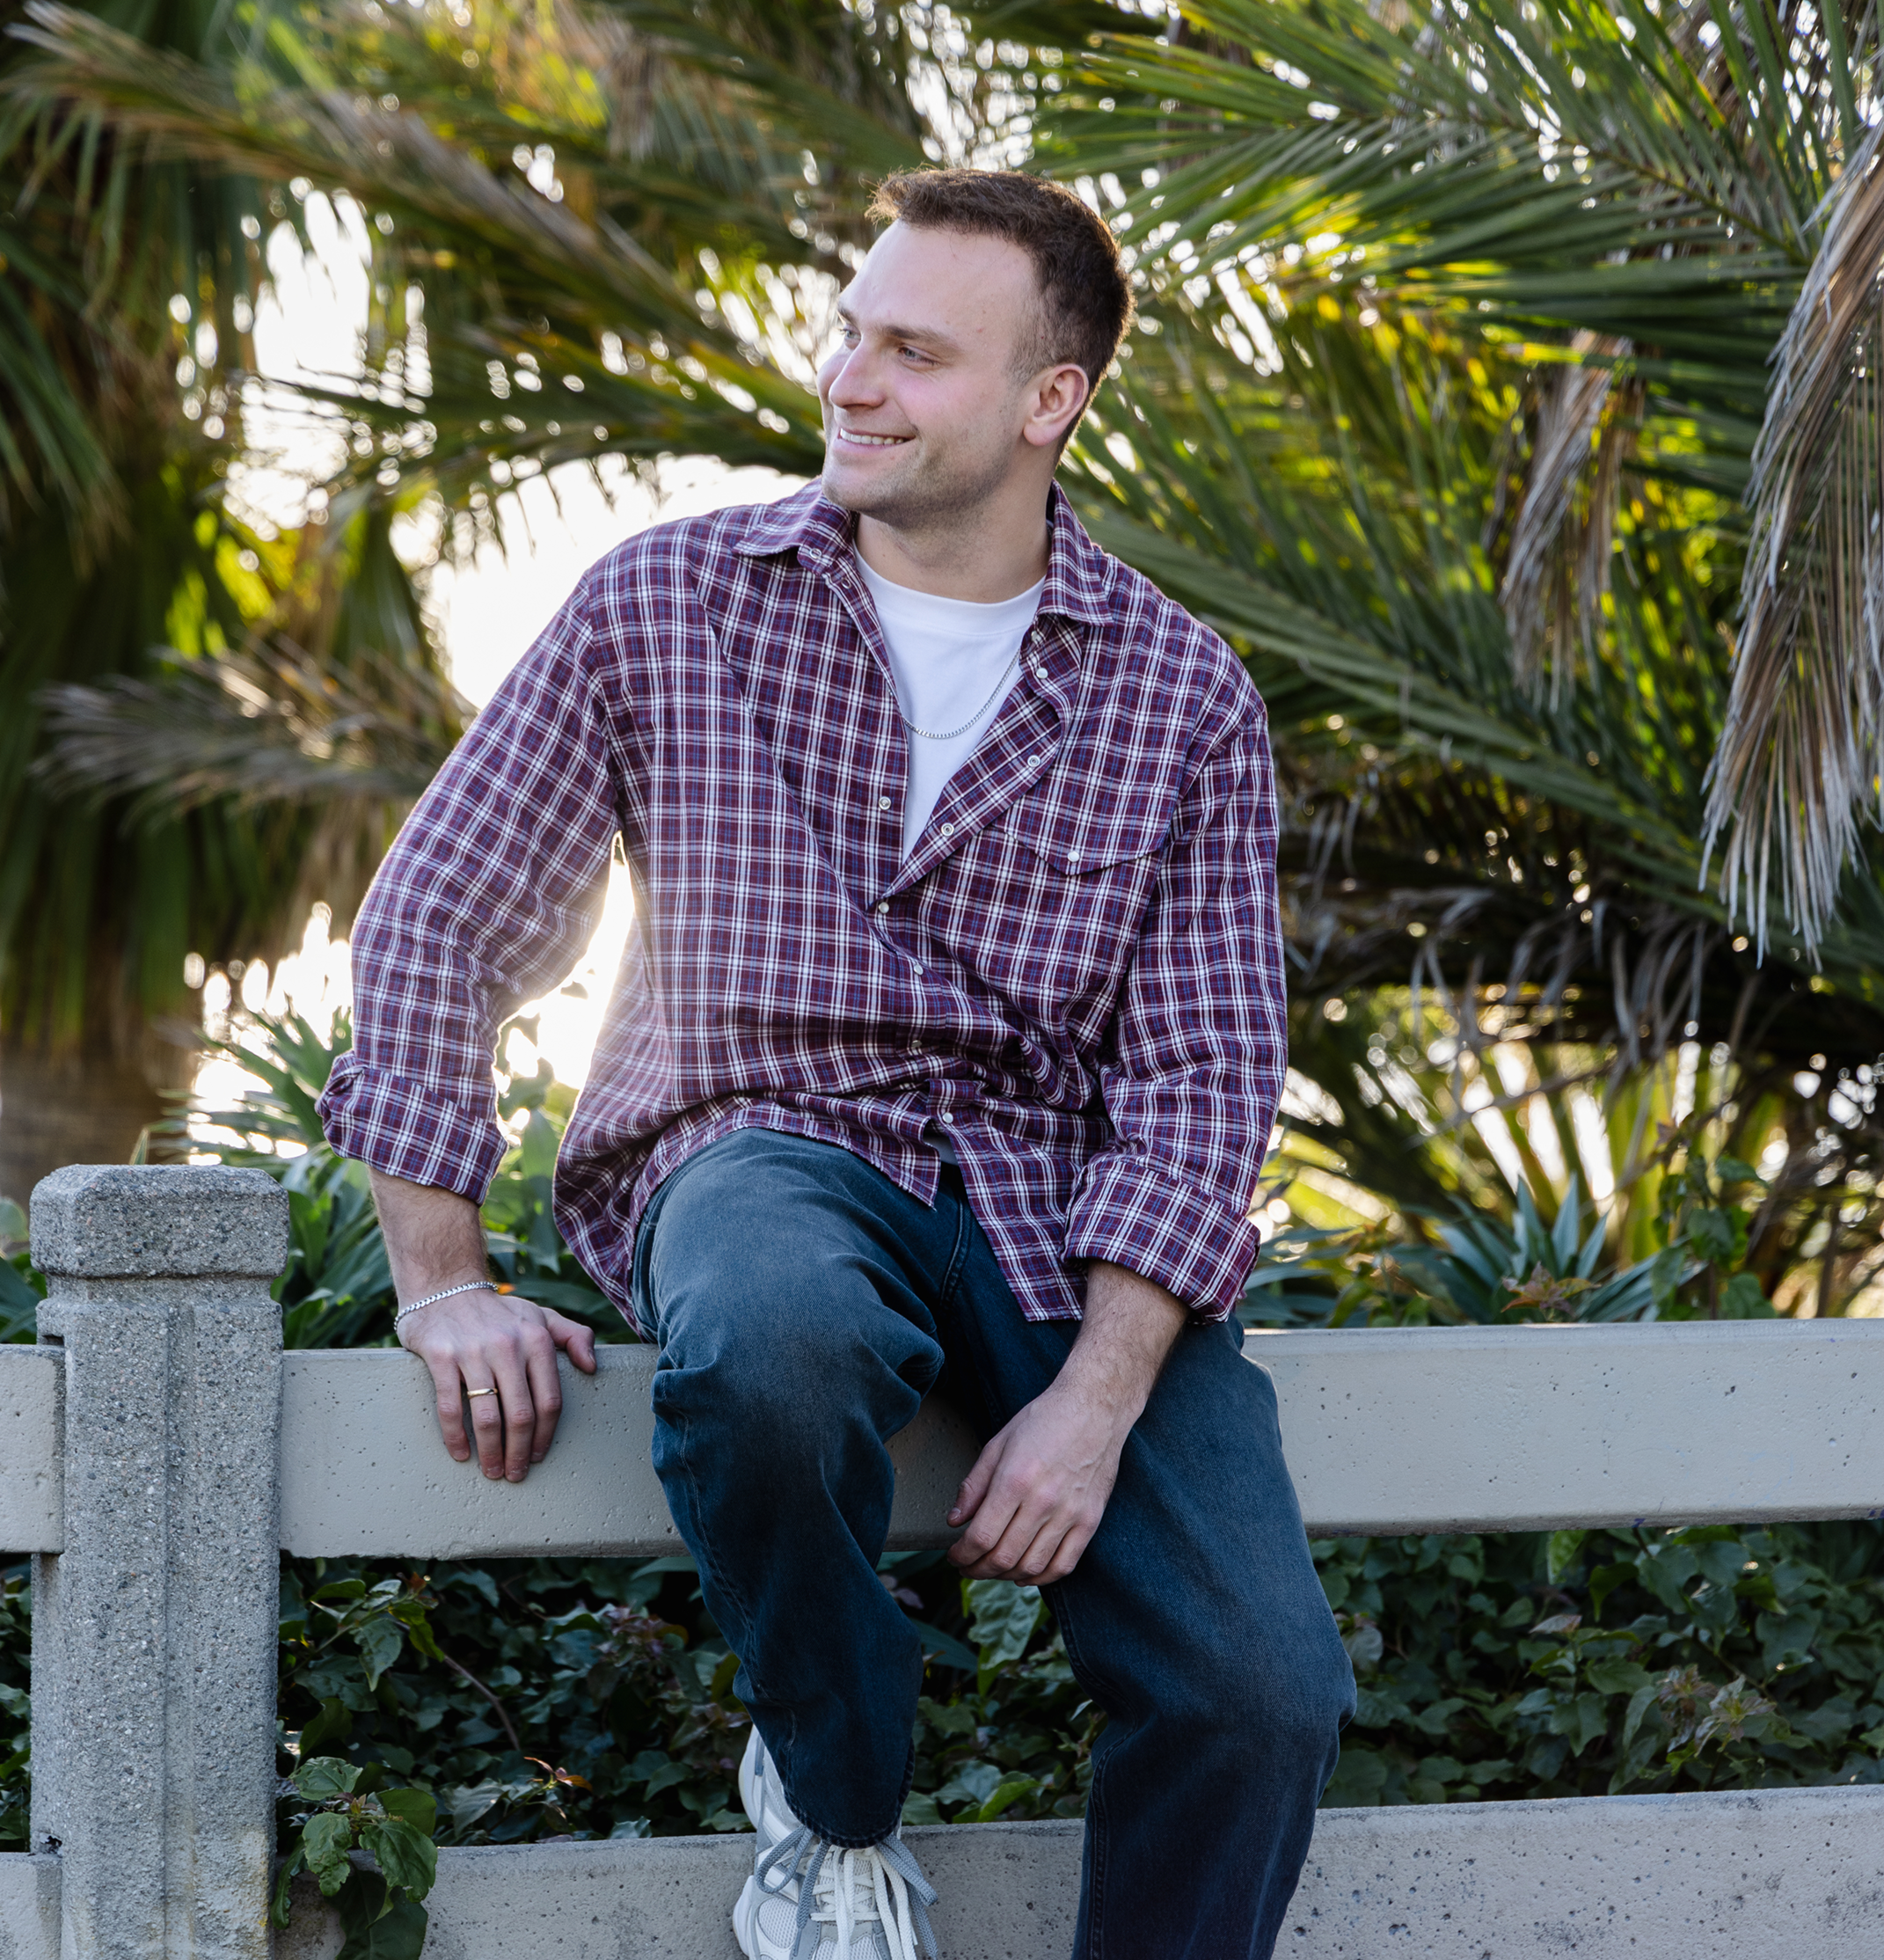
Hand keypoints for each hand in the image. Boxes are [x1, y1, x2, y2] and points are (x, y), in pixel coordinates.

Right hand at [398, 1287, 597, 1481]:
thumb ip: (573, 1337)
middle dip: (520, 1452)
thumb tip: (593, 1366)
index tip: (539, 1456)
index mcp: (537, 1339)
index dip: (546, 1435)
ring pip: (488, 1416)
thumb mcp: (541, 1316)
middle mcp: (508, 1346)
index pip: (550, 1400)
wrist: (445, 1288)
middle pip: (521, 1414)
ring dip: (491, 1452)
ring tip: (492, 1471)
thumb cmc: (499, 1313)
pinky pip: (450, 1406)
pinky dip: (456, 1437)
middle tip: (515, 1474)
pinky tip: (461, 1454)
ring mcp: (473, 1352)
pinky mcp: (442, 1357)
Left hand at [945, 1259, 1188, 1584]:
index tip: (954, 1557)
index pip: (981, 1537)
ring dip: (1005, 1576)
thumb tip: (955, 1521)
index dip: (962, 1555)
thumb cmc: (1044, 1420)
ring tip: (992, 1569)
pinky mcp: (1090, 1520)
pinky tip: (1025, 1574)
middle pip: (1003, 1557)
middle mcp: (1043, 1502)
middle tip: (967, 1567)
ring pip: (1031, 1566)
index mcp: (1015, 1480)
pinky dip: (1041, 1578)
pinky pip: (1064, 1564)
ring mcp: (1070, 1513)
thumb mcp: (998, 1443)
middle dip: (978, 1569)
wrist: (1094, 1408)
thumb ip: (974, 1485)